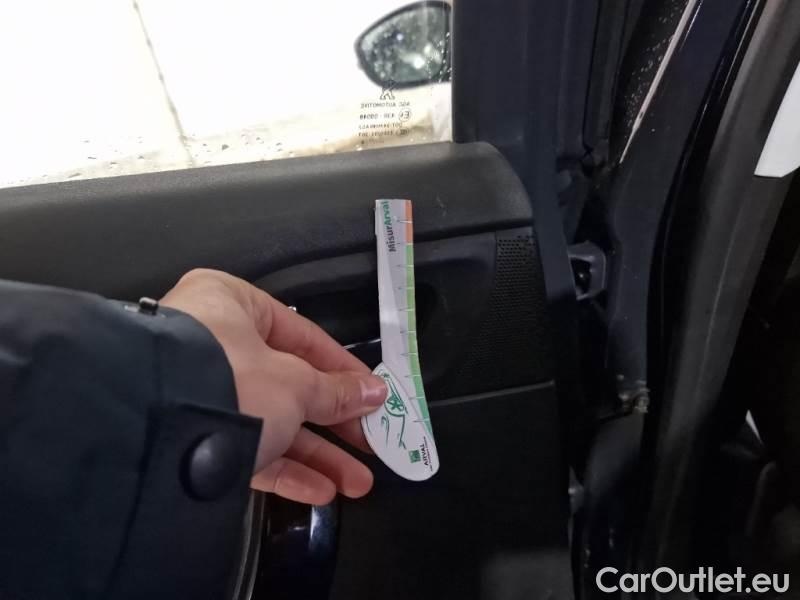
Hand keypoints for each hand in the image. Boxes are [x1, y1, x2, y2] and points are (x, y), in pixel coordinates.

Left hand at [161, 269, 385, 504]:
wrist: (150, 436)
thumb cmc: (231, 382)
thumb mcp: (295, 384)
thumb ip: (335, 390)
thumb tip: (375, 391)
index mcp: (232, 305)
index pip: (303, 336)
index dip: (345, 371)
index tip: (376, 397)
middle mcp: (212, 343)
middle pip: (289, 384)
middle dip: (335, 422)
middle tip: (371, 444)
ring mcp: (199, 393)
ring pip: (271, 422)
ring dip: (317, 454)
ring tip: (358, 481)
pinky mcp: (190, 437)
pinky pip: (246, 448)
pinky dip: (283, 469)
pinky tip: (320, 491)